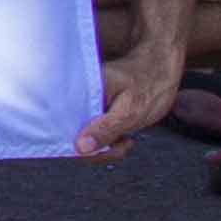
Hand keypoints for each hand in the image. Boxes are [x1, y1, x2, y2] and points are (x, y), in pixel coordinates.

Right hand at [77, 29, 187, 160]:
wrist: (161, 71)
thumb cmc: (148, 84)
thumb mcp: (130, 111)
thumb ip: (105, 129)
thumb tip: (80, 147)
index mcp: (78, 92)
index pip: (60, 123)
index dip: (74, 143)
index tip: (102, 148)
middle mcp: (77, 98)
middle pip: (70, 136)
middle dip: (96, 150)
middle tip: (122, 144)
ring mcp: (85, 106)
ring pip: (83, 140)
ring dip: (105, 148)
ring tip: (126, 139)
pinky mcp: (93, 113)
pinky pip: (92, 136)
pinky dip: (108, 143)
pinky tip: (124, 137)